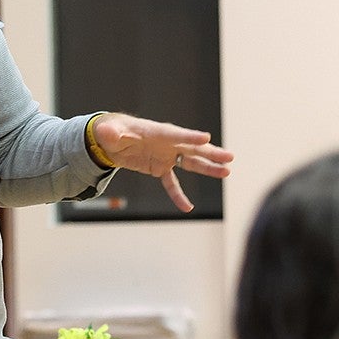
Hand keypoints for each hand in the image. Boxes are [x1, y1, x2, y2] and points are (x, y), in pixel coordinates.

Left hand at [92, 113, 232, 212]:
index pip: (176, 134)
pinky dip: (178, 195)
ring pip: (190, 163)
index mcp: (157, 132)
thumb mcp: (109, 132)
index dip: (190, 137)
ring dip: (208, 168)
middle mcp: (166, 144)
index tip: (206, 138)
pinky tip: (187, 207)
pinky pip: (172, 183)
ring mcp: (165, 156)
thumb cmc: (111, 131)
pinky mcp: (159, 168)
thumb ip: (111, 133)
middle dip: (210, 153)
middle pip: (192, 148)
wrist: (109, 140)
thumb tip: (108, 133)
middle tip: (229, 156)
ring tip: (226, 172)